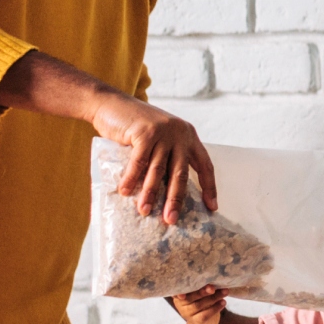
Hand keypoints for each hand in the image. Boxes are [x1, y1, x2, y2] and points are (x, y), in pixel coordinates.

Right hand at [91, 90, 216, 221]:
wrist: (111, 103)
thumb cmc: (135, 126)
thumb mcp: (160, 138)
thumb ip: (167, 156)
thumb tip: (169, 192)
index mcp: (189, 136)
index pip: (205, 165)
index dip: (209, 186)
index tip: (212, 207)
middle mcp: (180, 133)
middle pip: (180, 173)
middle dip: (175, 199)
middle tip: (171, 219)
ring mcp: (163, 132)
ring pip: (158, 170)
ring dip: (150, 193)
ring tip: (145, 211)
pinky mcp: (145, 132)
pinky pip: (139, 162)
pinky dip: (131, 178)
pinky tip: (125, 192)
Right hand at [169, 285, 225, 323]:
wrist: (205, 323)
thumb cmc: (203, 301)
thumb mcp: (201, 293)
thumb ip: (202, 286)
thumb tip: (214, 277)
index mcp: (179, 294)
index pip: (178, 290)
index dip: (181, 289)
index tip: (187, 288)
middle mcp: (181, 304)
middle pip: (190, 297)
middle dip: (202, 291)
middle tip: (213, 287)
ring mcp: (187, 314)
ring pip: (199, 305)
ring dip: (213, 298)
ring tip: (225, 292)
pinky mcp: (196, 322)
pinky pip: (205, 315)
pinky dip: (215, 308)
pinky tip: (223, 302)